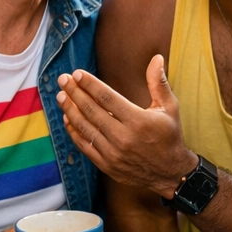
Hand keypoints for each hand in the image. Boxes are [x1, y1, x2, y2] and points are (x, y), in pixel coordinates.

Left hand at [56, 55, 197, 196]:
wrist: (170, 172)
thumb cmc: (169, 136)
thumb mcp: (170, 108)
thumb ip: (159, 83)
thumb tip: (156, 58)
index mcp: (138, 121)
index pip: (107, 98)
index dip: (90, 84)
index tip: (78, 74)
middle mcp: (123, 137)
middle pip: (92, 111)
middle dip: (75, 93)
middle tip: (64, 79)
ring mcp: (113, 153)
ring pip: (85, 128)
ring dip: (70, 110)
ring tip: (61, 96)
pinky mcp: (107, 164)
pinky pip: (84, 145)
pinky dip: (74, 131)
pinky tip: (68, 118)